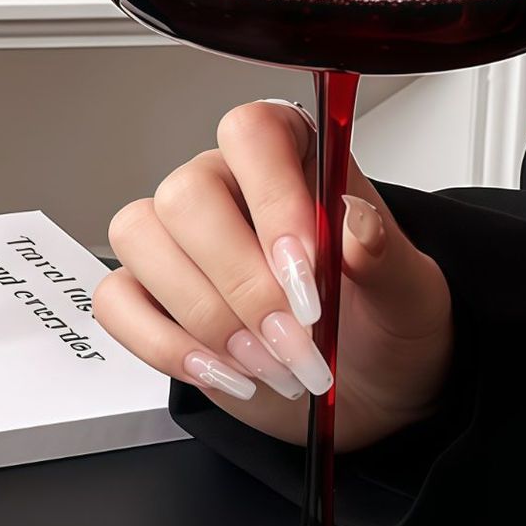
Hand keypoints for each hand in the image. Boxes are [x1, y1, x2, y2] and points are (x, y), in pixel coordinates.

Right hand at [92, 101, 454, 449]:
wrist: (363, 391)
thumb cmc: (381, 327)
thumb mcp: (410, 295)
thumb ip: (385, 255)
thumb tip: (356, 222)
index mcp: (289, 160)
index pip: (252, 134)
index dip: (271, 196)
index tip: (305, 266)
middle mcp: (222, 188)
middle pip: (186, 196)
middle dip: (241, 282)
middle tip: (294, 337)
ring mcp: (175, 241)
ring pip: (140, 241)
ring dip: (207, 316)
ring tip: (268, 362)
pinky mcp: (146, 295)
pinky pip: (115, 302)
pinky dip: (167, 346)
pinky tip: (225, 371)